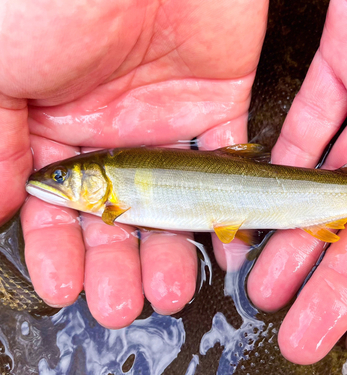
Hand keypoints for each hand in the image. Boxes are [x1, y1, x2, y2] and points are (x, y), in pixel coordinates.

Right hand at [0, 0, 266, 327]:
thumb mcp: (1, 71)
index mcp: (54, 119)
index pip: (56, 202)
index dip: (59, 248)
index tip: (67, 285)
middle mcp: (110, 126)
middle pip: (116, 212)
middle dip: (118, 264)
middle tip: (123, 302)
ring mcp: (164, 118)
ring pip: (170, 200)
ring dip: (170, 249)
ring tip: (171, 289)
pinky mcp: (216, 104)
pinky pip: (226, 163)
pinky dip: (226, 205)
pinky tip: (223, 247)